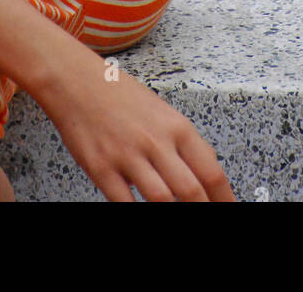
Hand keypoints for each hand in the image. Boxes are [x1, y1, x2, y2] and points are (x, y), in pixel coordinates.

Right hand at [35, 42, 236, 201]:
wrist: (74, 79)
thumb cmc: (117, 93)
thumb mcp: (161, 110)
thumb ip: (182, 142)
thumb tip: (205, 169)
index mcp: (176, 126)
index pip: (212, 172)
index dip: (225, 200)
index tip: (228, 210)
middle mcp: (156, 141)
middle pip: (192, 192)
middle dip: (202, 213)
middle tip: (205, 223)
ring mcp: (128, 155)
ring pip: (162, 201)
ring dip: (171, 215)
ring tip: (174, 218)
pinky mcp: (101, 168)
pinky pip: (124, 203)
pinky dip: (135, 214)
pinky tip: (140, 212)